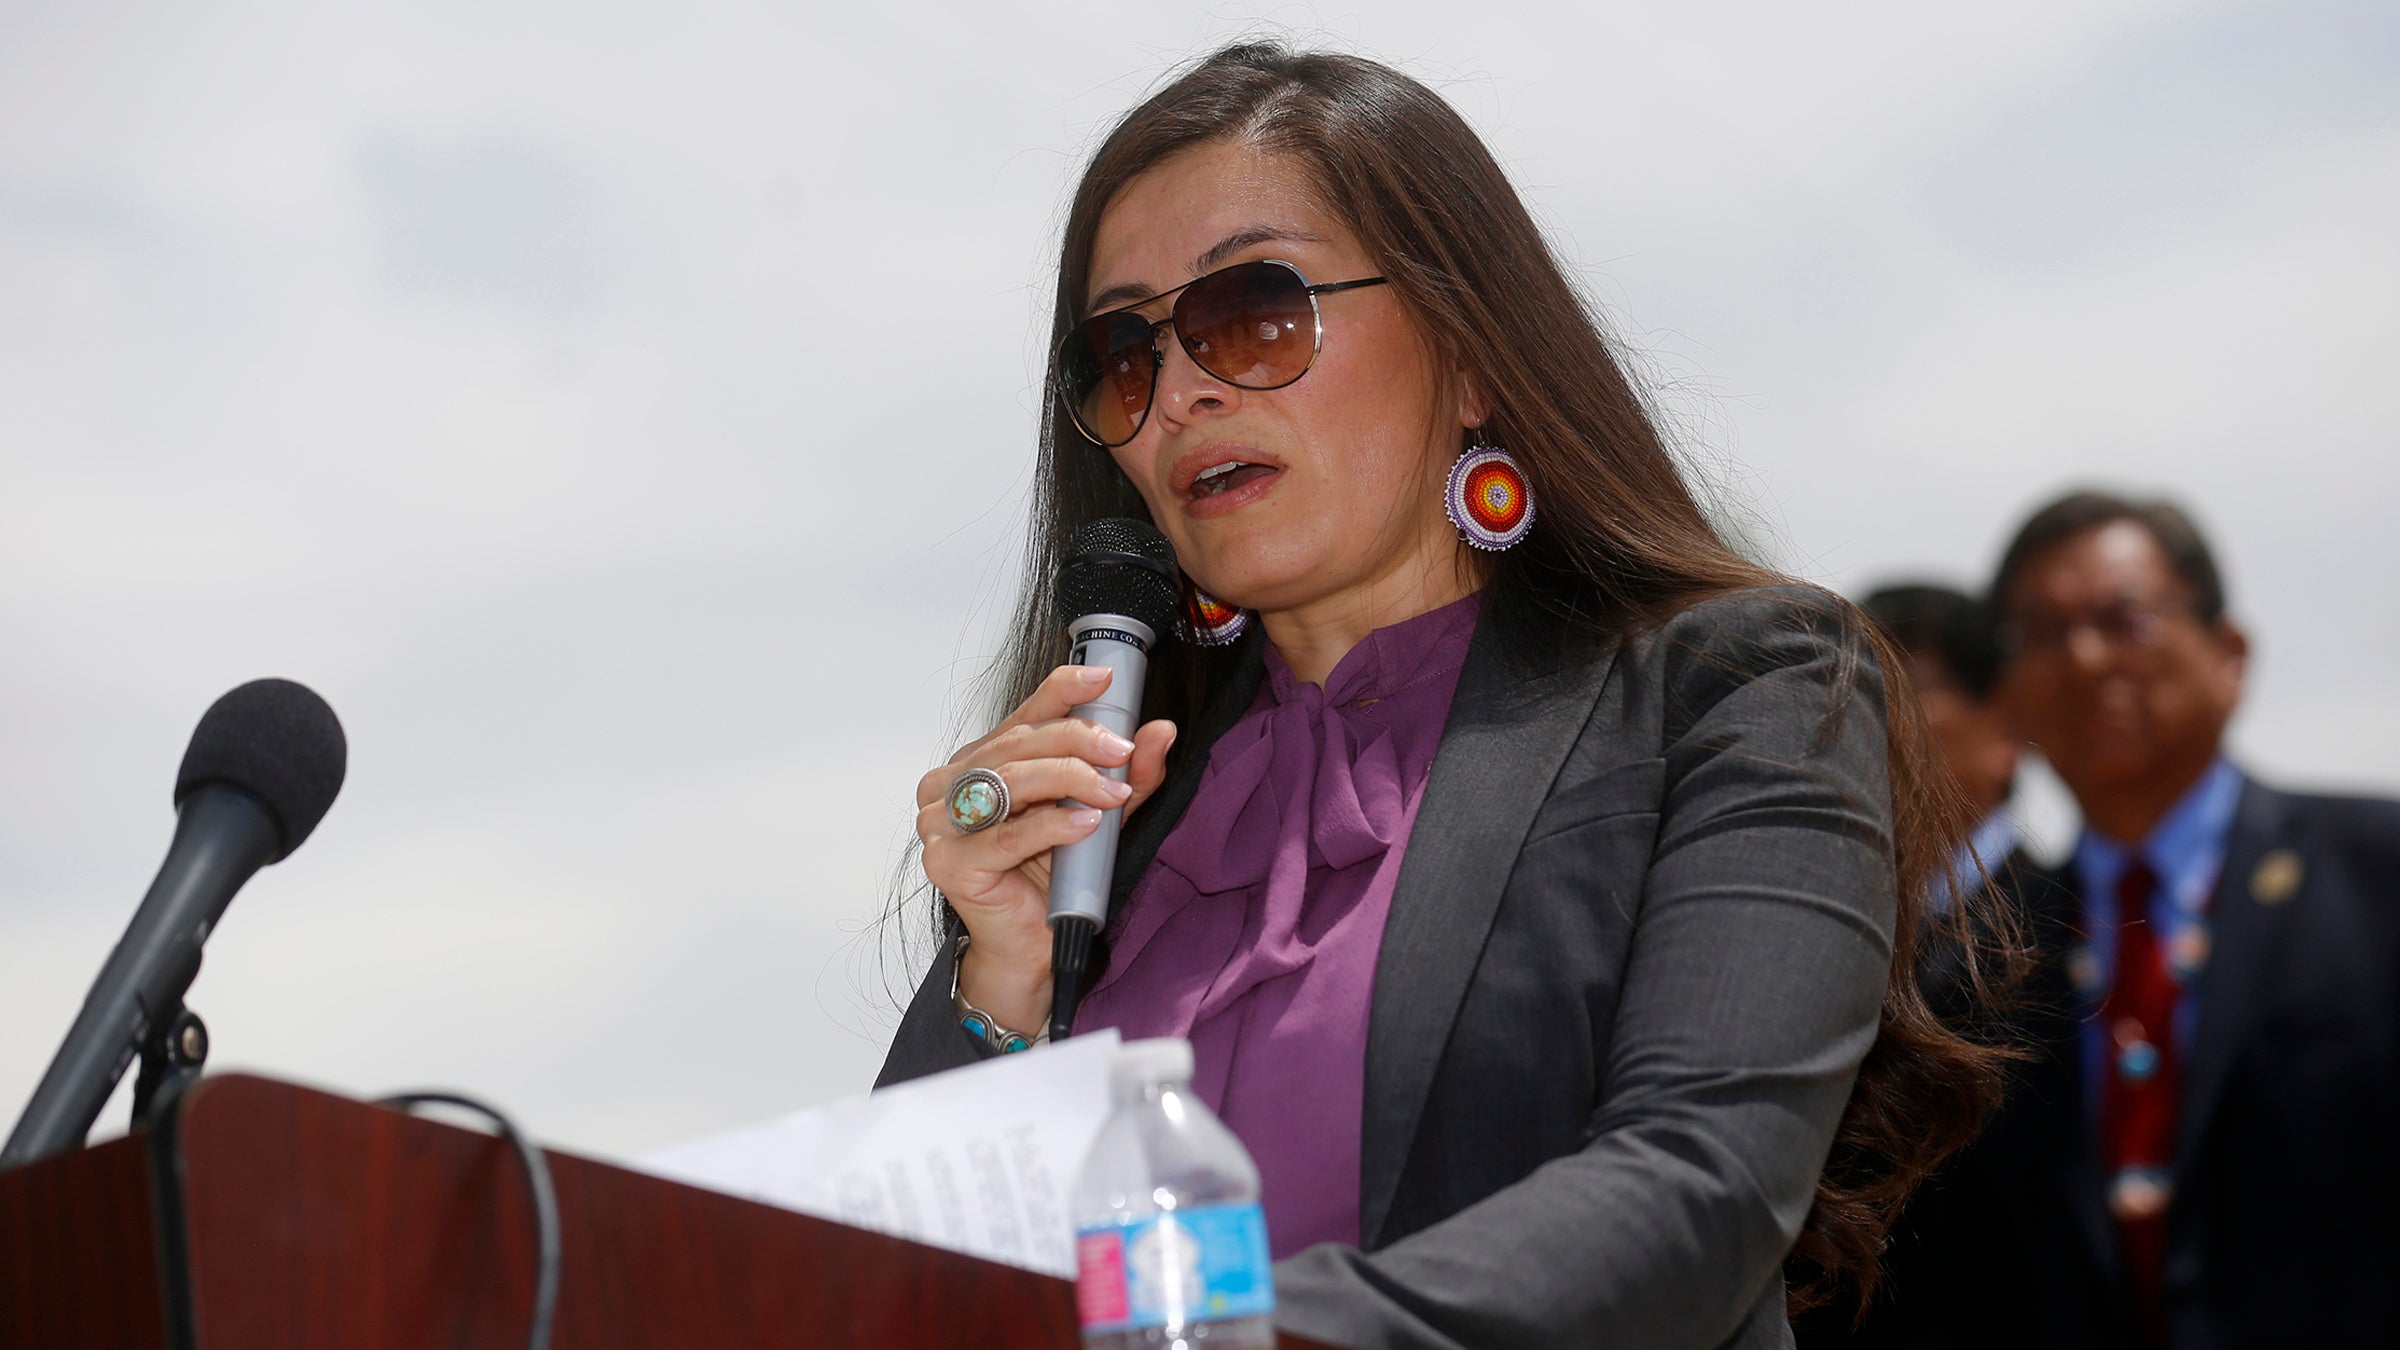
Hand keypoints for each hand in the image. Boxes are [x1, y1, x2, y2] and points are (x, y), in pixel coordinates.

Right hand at [916, 664, 1175, 1030]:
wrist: (1029, 948)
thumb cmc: (1050, 878)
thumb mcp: (1098, 814)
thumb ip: (1127, 776)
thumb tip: (1162, 730)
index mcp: (978, 761)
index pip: (1021, 714)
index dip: (1062, 689)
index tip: (1105, 677)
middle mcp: (950, 784)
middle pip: (1018, 745)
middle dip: (1077, 741)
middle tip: (1123, 751)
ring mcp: (941, 823)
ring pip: (1011, 782)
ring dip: (1069, 780)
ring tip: (1112, 792)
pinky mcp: (949, 864)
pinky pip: (1006, 835)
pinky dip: (1051, 825)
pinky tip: (1084, 823)